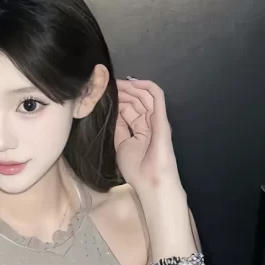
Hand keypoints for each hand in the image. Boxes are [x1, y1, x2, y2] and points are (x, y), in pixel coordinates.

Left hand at [114, 78, 181, 196]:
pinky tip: (131, 82)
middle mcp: (149, 122)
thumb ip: (118, 128)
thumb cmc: (137, 169)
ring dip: (130, 87)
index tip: (102, 93)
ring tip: (115, 82)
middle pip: (136, 100)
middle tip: (106, 85)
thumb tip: (112, 111)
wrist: (151, 182)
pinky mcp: (161, 118)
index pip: (129, 108)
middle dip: (122, 91)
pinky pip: (157, 96)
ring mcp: (157, 119)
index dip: (117, 99)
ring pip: (145, 95)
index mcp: (140, 129)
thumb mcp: (121, 145)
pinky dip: (145, 85)